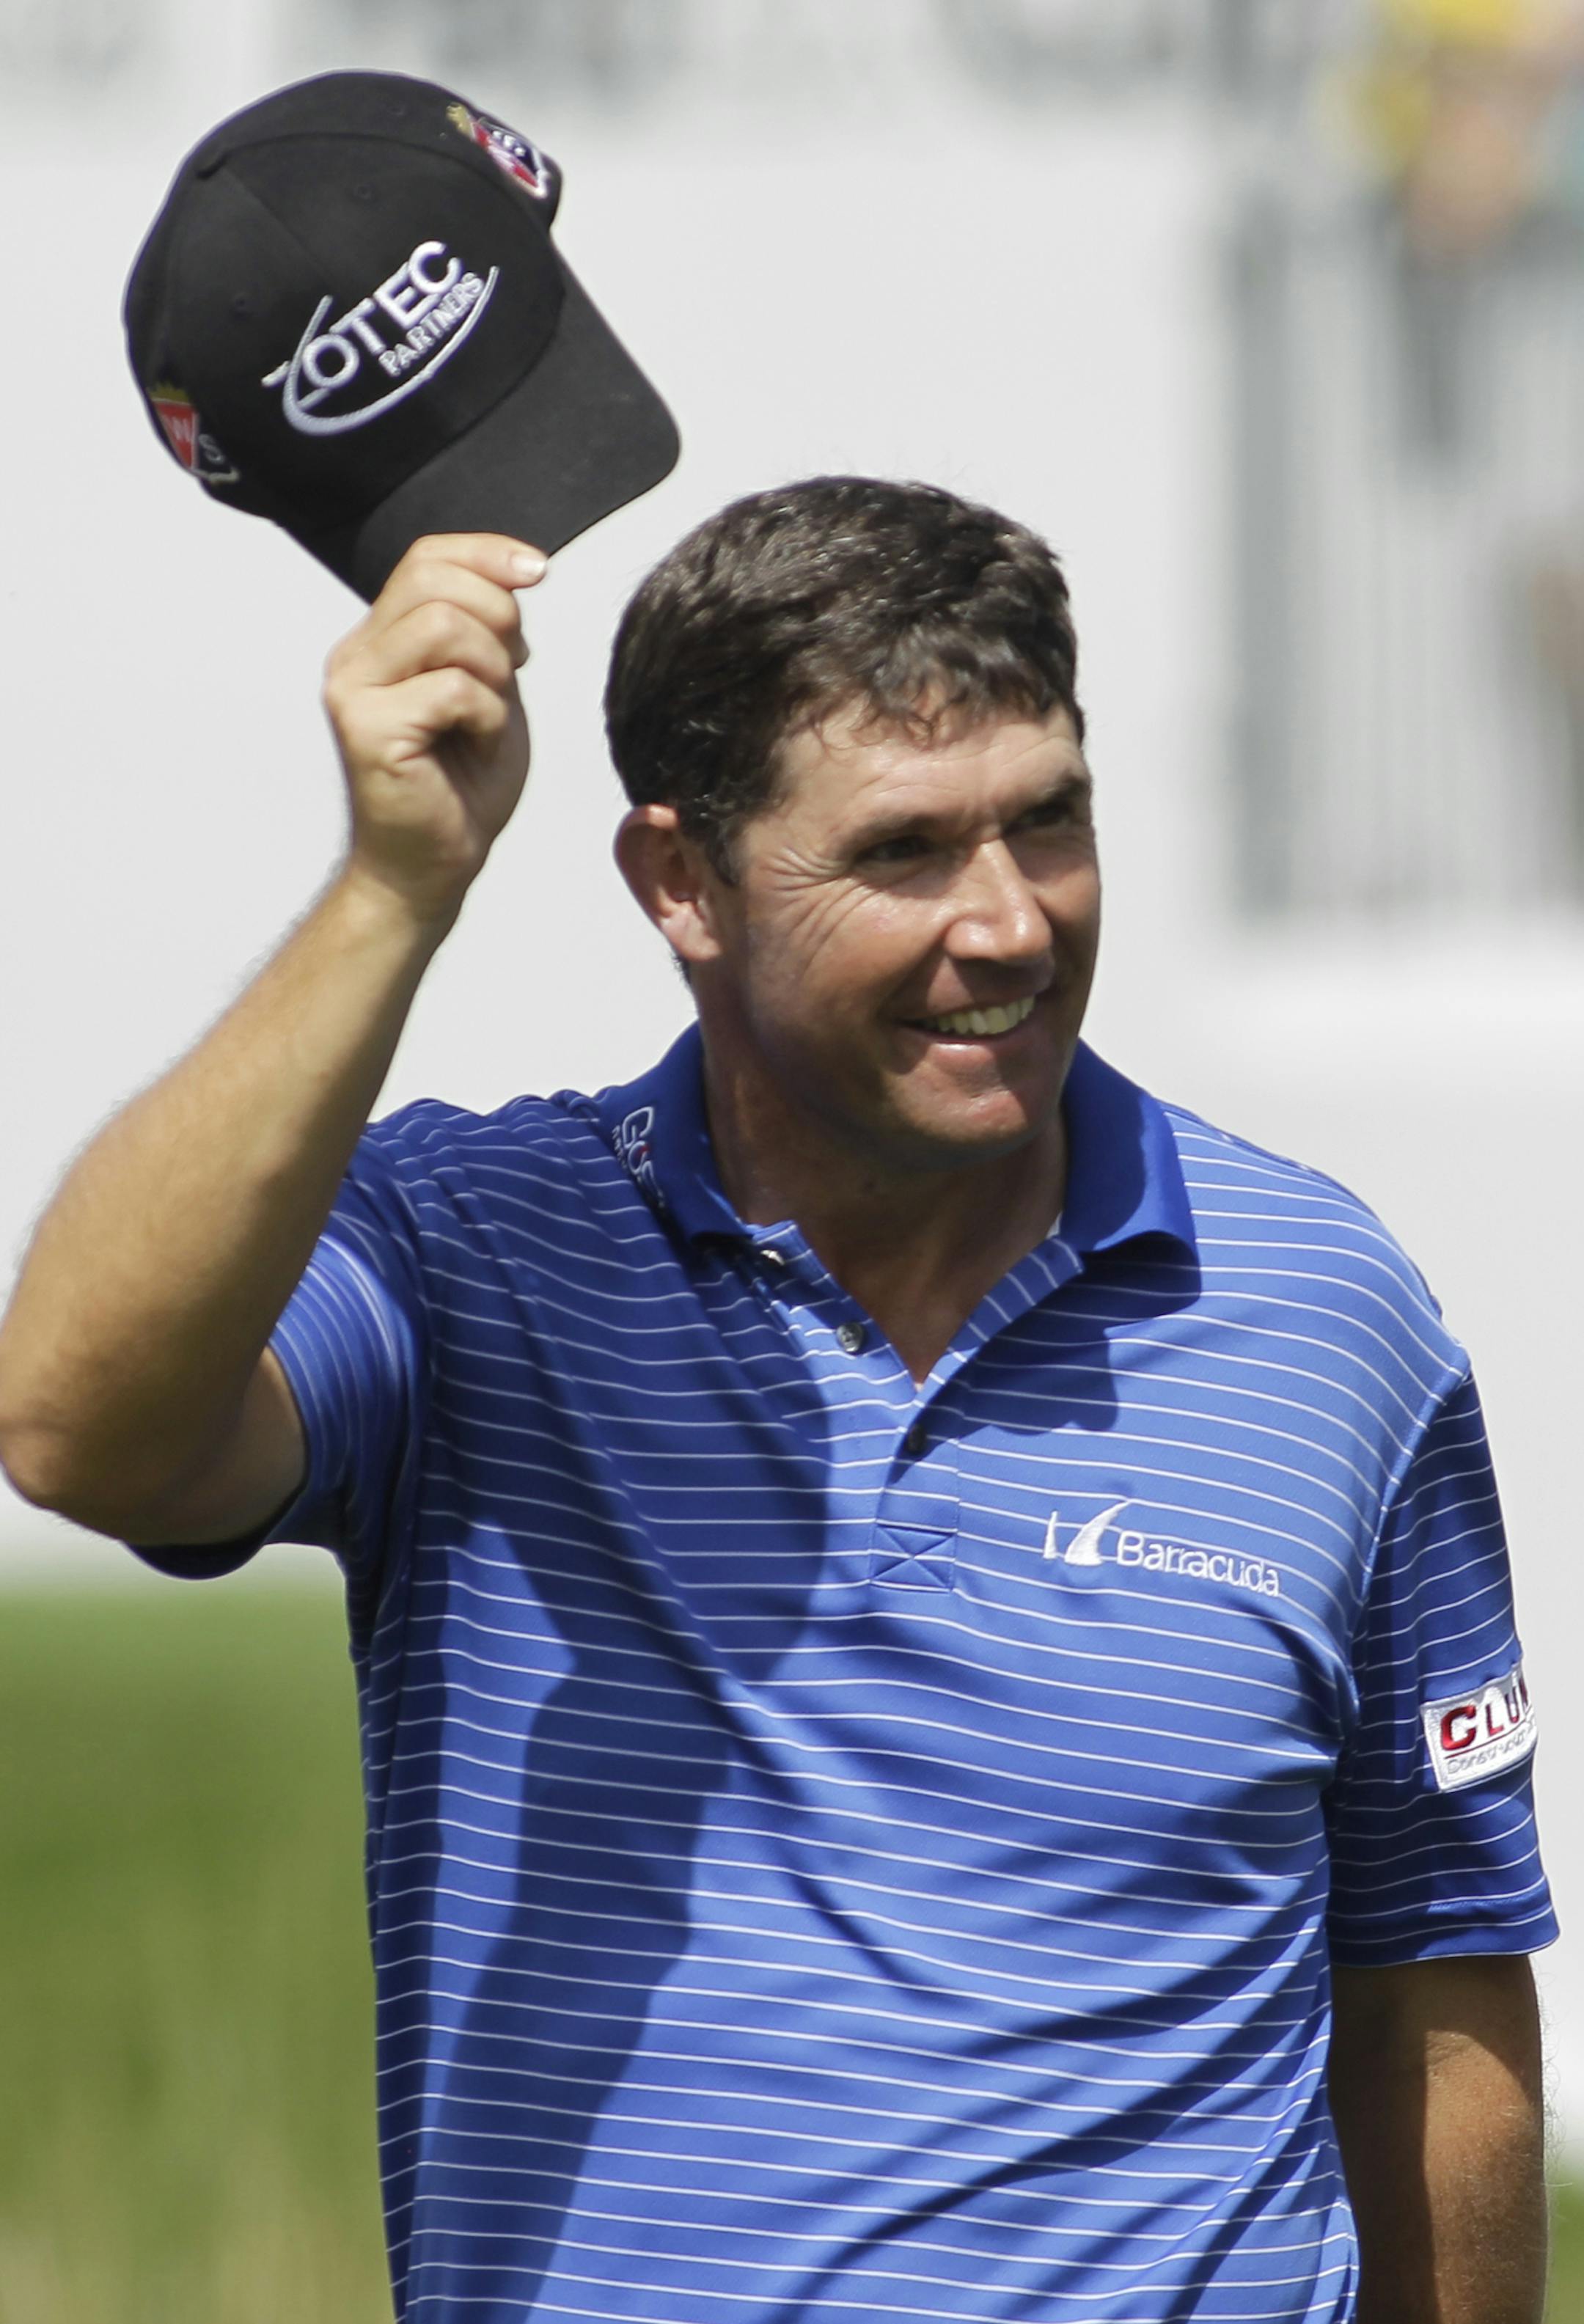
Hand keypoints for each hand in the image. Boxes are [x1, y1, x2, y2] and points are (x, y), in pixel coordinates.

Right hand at [322, 533, 545, 926]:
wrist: (433, 866)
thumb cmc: (462, 785)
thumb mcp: (489, 689)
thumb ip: (489, 632)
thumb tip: (516, 571)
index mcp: (380, 640)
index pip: (426, 557)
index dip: (487, 552)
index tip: (538, 571)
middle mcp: (355, 657)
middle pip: (433, 581)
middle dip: (499, 616)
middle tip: (514, 669)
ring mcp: (353, 692)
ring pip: (443, 626)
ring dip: (493, 668)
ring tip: (492, 714)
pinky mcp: (367, 730)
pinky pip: (452, 688)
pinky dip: (488, 715)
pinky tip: (479, 745)